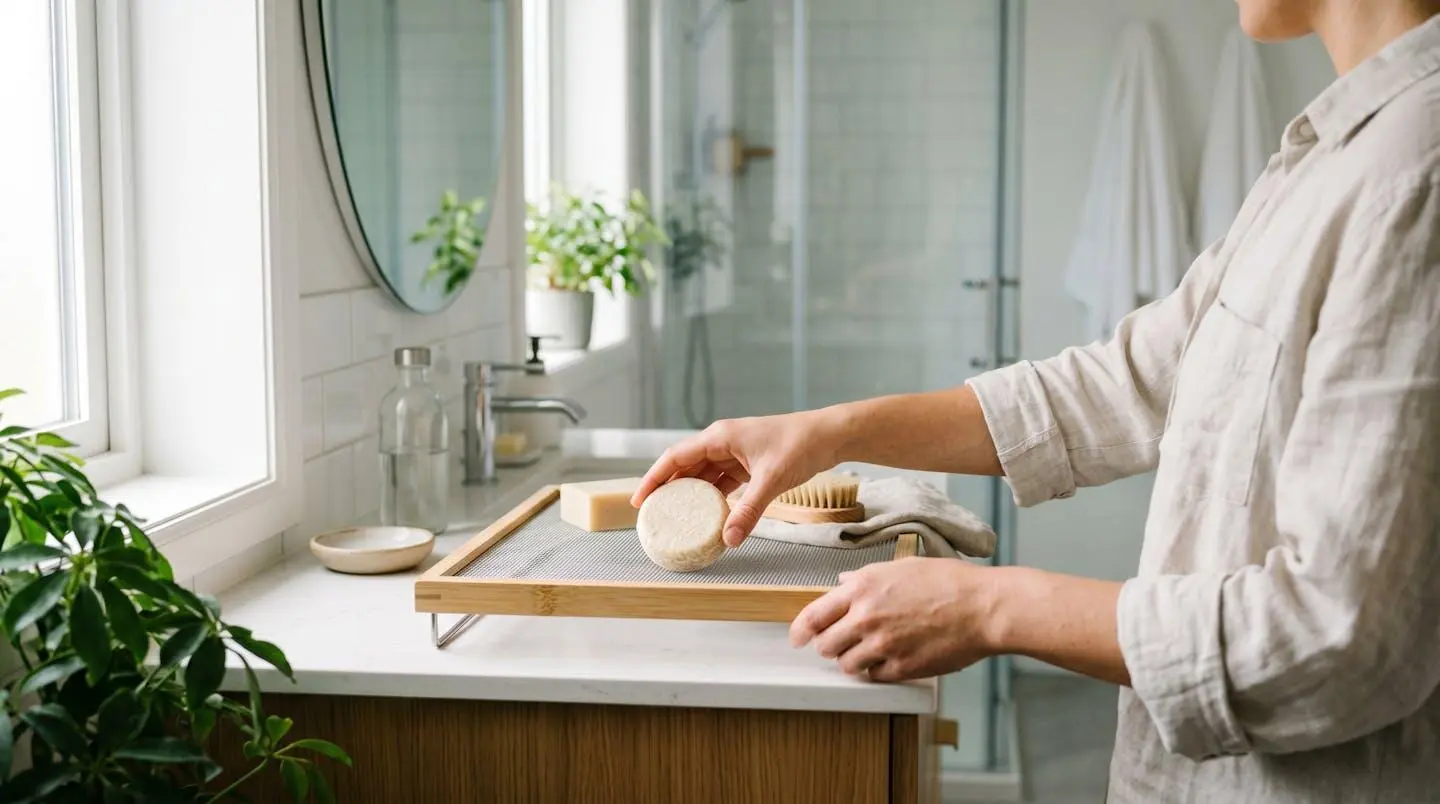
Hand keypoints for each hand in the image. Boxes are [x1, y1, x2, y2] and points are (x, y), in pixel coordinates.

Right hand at [631, 410, 845, 545]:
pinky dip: (715, 498)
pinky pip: (723, 482)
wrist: (829, 436)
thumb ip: (749, 511)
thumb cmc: (800, 445)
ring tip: (677, 519)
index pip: (675, 457)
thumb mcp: (771, 480)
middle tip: (654, 516)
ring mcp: (735, 453)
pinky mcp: (749, 464)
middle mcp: (722, 442)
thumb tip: (729, 539)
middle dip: (668, 490)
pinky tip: (711, 516)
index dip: (654, 478)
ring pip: (704, 476)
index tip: (640, 501)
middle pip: (685, 467)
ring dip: (692, 496)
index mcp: (720, 437)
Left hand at [790, 557, 999, 682]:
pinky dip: (878, 671)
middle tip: (842, 643)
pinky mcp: (901, 667)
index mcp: (862, 587)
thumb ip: (866, 578)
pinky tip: (893, 656)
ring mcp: (883, 644)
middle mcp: (867, 616)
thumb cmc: (949, 582)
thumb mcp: (901, 567)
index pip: (813, 615)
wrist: (983, 607)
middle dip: (830, 646)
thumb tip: (842, 583)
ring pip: (847, 665)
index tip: (797, 638)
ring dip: (854, 660)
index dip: (799, 630)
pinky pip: (874, 676)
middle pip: (825, 645)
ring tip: (872, 650)